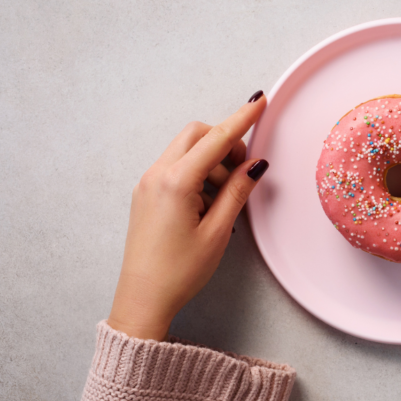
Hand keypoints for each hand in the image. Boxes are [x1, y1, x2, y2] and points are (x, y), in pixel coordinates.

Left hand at [107, 91, 269, 339]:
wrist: (142, 299)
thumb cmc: (179, 271)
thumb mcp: (218, 231)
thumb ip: (238, 192)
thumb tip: (256, 165)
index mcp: (175, 182)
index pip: (216, 139)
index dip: (241, 119)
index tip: (258, 102)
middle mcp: (156, 175)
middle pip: (196, 134)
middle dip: (224, 142)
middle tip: (244, 171)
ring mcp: (147, 183)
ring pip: (186, 150)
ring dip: (211, 160)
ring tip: (225, 198)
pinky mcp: (146, 194)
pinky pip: (175, 167)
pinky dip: (197, 172)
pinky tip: (208, 202)